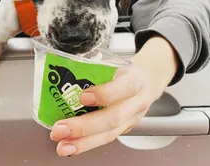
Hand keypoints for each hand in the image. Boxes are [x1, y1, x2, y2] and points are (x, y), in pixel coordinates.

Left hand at [50, 35, 178, 155]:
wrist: (148, 80)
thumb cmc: (125, 71)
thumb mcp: (115, 63)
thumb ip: (95, 68)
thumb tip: (63, 73)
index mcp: (134, 80)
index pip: (123, 87)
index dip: (103, 94)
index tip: (82, 97)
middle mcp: (136, 102)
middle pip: (113, 118)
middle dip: (84, 126)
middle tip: (60, 129)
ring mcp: (132, 119)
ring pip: (110, 134)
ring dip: (83, 143)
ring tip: (63, 147)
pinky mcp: (126, 129)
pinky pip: (107, 138)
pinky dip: (87, 144)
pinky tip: (71, 146)